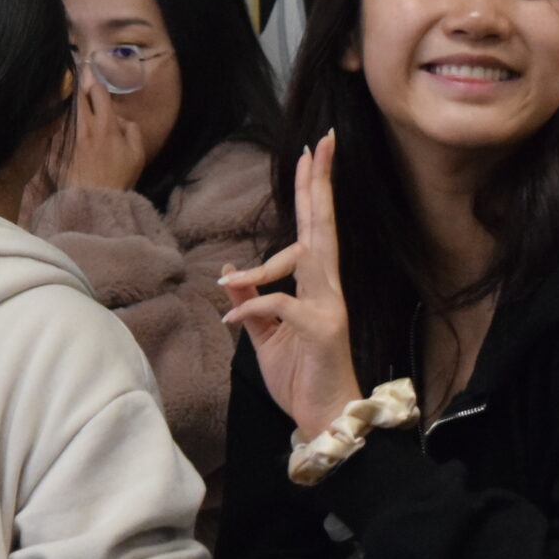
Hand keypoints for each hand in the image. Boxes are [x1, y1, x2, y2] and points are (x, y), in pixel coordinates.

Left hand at [58, 72, 151, 192]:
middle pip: (79, 96)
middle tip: (77, 70)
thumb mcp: (137, 154)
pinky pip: (62, 126)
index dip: (94, 78)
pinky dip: (63, 116)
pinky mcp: (62, 147)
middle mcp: (86, 126)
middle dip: (79, 81)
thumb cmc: (119, 177)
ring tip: (71, 87)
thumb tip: (122, 120)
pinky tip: (62, 112)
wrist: (94, 198)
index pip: (98, 92)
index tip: (91, 68)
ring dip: (71, 97)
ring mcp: (72, 136)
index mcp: (106, 124)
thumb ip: (133, 131)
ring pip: (70, 109)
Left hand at [220, 132, 362, 442]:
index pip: (313, 228)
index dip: (313, 190)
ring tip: (235, 281)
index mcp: (316, 285)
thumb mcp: (265, 334)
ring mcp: (328, 306)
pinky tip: (230, 319)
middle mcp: (327, 288)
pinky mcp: (321, 329)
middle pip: (322, 226)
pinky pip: (279, 304)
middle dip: (318, 184)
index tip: (312, 153)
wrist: (321, 416)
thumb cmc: (299, 375)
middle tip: (320, 143)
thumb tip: (229, 273)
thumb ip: (250, 301)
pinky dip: (250, 308)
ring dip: (265, 263)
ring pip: (305, 258)